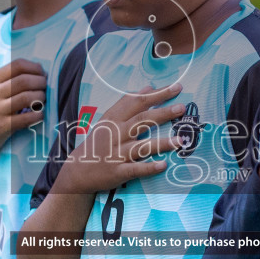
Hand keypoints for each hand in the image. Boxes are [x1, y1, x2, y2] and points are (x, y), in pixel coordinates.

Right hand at [0, 58, 47, 162]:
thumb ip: (7, 81)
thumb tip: (37, 72)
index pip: (17, 65)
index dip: (35, 67)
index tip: (41, 74)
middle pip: (25, 80)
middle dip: (41, 82)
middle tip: (45, 88)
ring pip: (28, 97)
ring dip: (41, 98)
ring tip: (42, 101)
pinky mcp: (2, 127)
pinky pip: (28, 118)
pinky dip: (39, 115)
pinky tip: (38, 115)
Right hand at [52, 84, 184, 193]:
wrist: (78, 170)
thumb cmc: (99, 142)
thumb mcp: (109, 120)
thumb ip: (128, 104)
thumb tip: (148, 88)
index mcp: (114, 119)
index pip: (137, 102)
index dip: (157, 94)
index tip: (176, 87)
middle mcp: (116, 134)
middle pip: (141, 120)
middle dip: (162, 113)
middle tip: (181, 107)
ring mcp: (117, 153)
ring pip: (141, 146)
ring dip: (161, 143)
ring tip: (180, 140)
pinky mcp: (118, 172)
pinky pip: (135, 169)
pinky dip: (149, 168)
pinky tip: (163, 165)